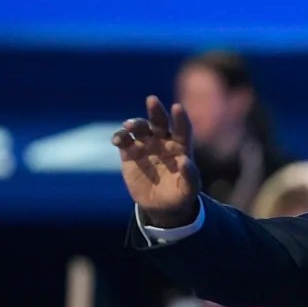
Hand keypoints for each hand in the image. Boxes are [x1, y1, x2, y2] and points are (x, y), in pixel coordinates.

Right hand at [112, 96, 201, 226]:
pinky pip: (124, 141)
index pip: (182, 128)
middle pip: (159, 121)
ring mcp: (146, 145)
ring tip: (129, 126)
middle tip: (152, 100)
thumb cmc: (180, 195)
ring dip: (134, 123)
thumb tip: (185, 161)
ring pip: (140, 128)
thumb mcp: (189, 189)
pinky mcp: (129, 153)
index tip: (177, 107)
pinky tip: (117, 139)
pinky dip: (119, 137)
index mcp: (181, 146)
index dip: (180, 118)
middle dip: (156, 111)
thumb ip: (190, 176)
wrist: (160, 206)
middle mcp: (163, 140)